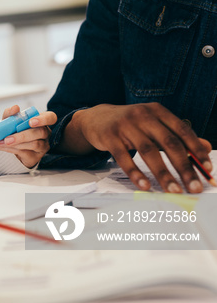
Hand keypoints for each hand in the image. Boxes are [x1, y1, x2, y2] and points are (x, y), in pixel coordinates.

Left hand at [0, 105, 56, 167]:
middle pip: (40, 132)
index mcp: (42, 121)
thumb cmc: (15, 130)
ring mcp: (43, 146)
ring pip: (34, 144)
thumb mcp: (11, 121)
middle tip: (8, 138)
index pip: (50, 118)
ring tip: (3, 142)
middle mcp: (45, 133)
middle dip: (23, 135)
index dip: (43, 119)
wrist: (12, 146)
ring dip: (16, 143)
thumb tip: (15, 108)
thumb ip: (11, 114)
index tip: (31, 122)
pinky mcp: (36, 157)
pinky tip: (2, 146)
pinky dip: (11, 149)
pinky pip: (26, 153)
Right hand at [71, 103, 211, 192]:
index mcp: (157, 111)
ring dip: (163, 174)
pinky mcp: (109, 137)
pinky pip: (124, 158)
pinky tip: (145, 186)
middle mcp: (142, 115)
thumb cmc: (130, 124)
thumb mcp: (154, 125)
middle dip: (184, 167)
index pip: (182, 130)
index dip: (196, 150)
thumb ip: (178, 136)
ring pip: (148, 151)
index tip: (208, 169)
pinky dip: (135, 173)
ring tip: (174, 191)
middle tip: (195, 187)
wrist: (96, 118)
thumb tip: (207, 148)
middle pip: (168, 143)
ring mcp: (125, 125)